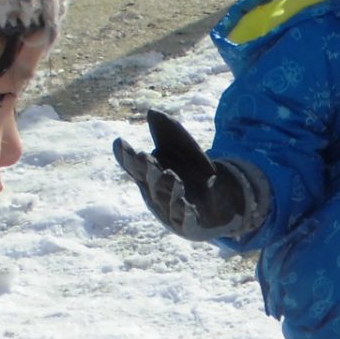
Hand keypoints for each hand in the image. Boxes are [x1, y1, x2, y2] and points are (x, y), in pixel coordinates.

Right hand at [112, 109, 267, 241]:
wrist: (219, 203)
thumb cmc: (191, 174)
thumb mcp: (184, 148)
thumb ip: (168, 132)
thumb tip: (152, 112)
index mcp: (150, 176)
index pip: (135, 166)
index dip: (126, 156)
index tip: (120, 142)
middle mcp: (157, 195)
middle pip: (151, 183)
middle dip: (148, 170)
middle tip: (146, 157)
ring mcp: (172, 212)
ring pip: (167, 201)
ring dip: (168, 189)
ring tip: (171, 175)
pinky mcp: (190, 225)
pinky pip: (186, 221)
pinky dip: (185, 214)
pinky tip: (186, 206)